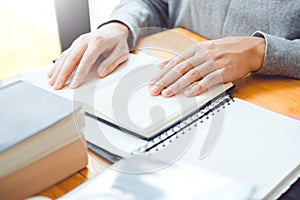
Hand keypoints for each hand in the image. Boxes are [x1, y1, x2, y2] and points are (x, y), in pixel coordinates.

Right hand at [48, 22, 128, 89]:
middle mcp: (86, 40)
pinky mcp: (76, 44)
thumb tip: (101, 74)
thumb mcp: (121, 53)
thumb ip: (111, 63)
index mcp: (98, 42)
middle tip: (58, 85)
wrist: (114, 30)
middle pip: (72, 58)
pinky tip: (53, 72)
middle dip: (63, 73)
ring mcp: (79, 41)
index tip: (74, 85)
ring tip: (52, 82)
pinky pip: (65, 54)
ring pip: (66, 56)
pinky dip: (58, 64)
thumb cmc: (118, 43)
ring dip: (57, 70)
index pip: (86, 60)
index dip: (79, 74)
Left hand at [149, 36, 264, 96]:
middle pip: (179, 69)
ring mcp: (213, 63)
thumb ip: (181, 58)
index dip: (162, 74)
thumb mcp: (200, 50)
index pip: (174, 63)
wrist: (247, 49)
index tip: (152, 83)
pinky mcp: (223, 71)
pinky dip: (198, 87)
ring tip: (167, 93)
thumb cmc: (221, 51)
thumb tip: (162, 64)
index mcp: (194, 50)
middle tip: (154, 90)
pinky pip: (209, 79)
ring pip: (191, 75)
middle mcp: (202, 55)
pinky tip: (189, 93)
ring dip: (177, 85)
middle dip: (165, 81)